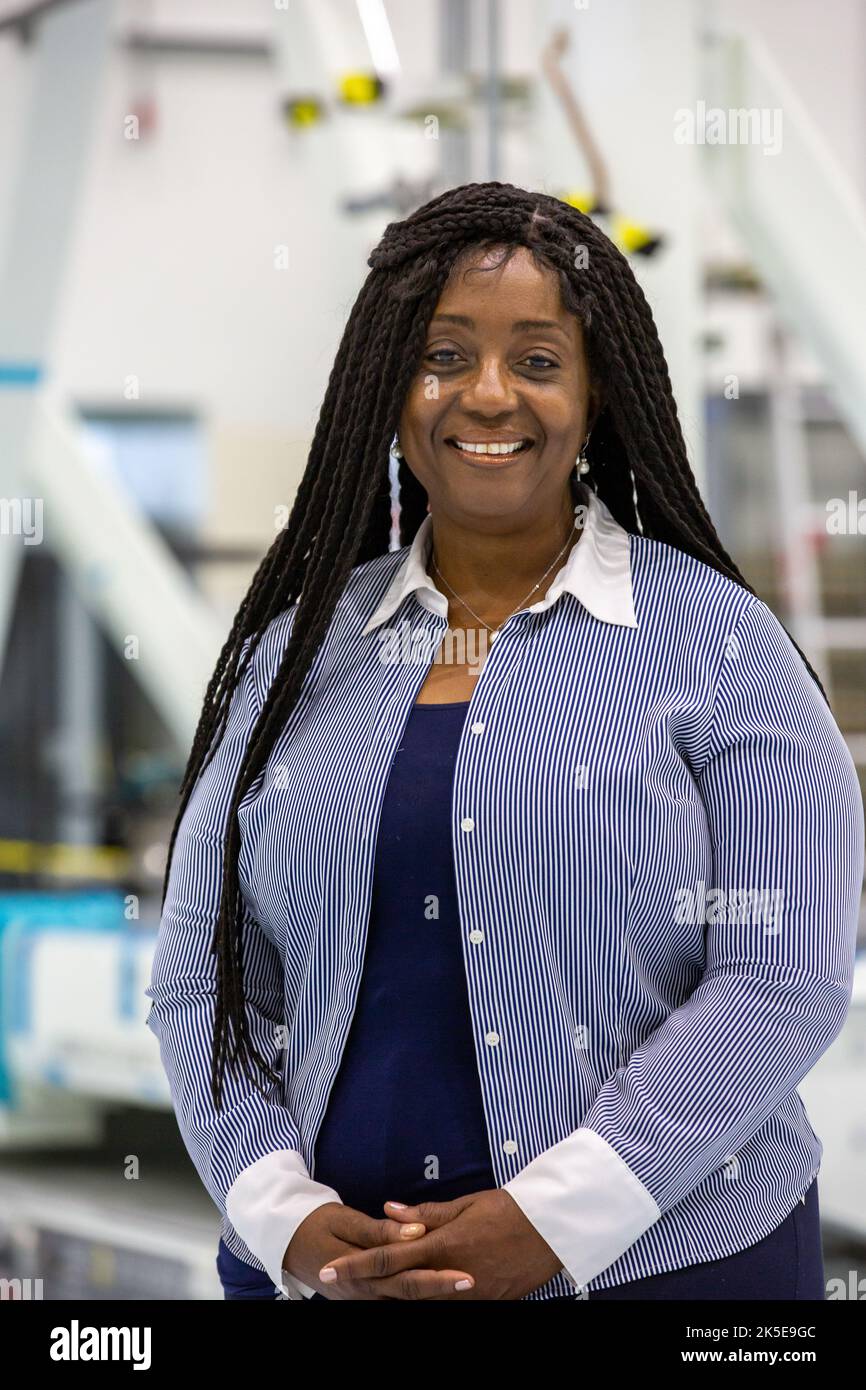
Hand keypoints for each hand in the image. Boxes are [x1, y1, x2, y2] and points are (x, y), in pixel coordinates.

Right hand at [285, 1202, 475, 1300]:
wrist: (286, 1242)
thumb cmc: (316, 1224)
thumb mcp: (344, 1220)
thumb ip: (380, 1231)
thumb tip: (415, 1231)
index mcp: (360, 1274)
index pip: (406, 1278)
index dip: (437, 1278)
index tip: (466, 1275)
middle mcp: (365, 1293)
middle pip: (410, 1294)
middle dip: (443, 1289)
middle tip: (473, 1281)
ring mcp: (364, 1297)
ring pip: (403, 1300)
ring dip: (431, 1294)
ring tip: (462, 1285)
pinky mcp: (365, 1294)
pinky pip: (394, 1297)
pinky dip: (415, 1293)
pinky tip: (435, 1286)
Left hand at [318, 1190, 563, 1299]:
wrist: (551, 1232)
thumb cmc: (509, 1210)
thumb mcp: (466, 1204)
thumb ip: (425, 1211)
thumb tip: (389, 1207)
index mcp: (442, 1245)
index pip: (389, 1258)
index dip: (356, 1266)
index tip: (330, 1270)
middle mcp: (449, 1274)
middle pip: (398, 1286)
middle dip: (363, 1285)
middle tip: (331, 1283)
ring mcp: (466, 1293)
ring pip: (420, 1297)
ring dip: (393, 1292)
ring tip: (362, 1289)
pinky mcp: (483, 1302)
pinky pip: (446, 1301)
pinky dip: (426, 1295)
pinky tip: (410, 1292)